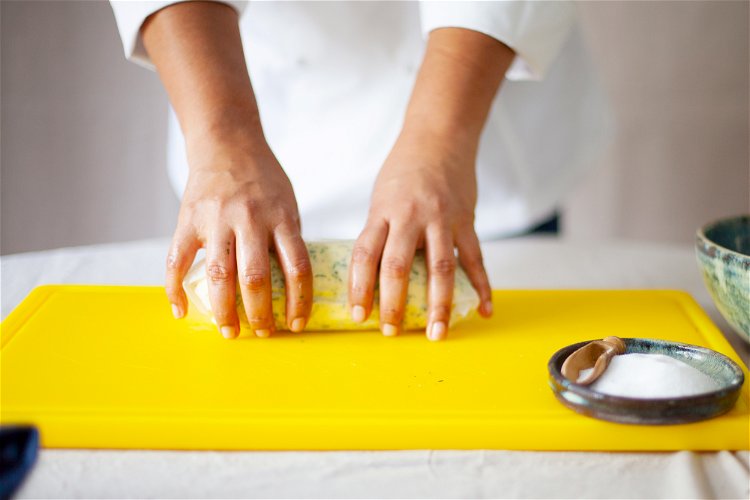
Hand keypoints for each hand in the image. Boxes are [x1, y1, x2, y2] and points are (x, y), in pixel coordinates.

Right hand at [166, 134, 311, 338]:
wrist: (226, 142)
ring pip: (219, 275)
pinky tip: (182, 311)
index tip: (296, 324)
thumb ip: (287, 240)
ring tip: (230, 332)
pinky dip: (176, 290)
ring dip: (224, 310)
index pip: (297, 267)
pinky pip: (177, 260)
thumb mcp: (288, 203)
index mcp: (281, 217)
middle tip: (263, 333)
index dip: (299, 301)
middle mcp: (249, 219)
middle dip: (260, 313)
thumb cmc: (262, 179)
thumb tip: (291, 287)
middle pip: (256, 277)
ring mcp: (216, 219)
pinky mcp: (188, 219)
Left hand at [348, 128, 492, 340]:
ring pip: (439, 268)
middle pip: (398, 266)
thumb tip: (371, 276)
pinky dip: (481, 286)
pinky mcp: (466, 220)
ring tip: (436, 332)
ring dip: (438, 305)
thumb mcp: (381, 199)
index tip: (358, 315)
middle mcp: (410, 216)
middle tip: (391, 331)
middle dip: (393, 304)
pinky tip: (483, 310)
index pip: (365, 254)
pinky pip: (475, 258)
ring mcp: (441, 218)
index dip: (359, 287)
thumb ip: (380, 234)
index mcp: (383, 212)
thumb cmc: (404, 172)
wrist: (439, 138)